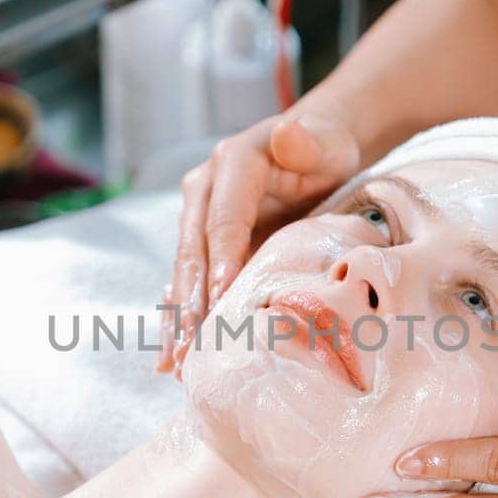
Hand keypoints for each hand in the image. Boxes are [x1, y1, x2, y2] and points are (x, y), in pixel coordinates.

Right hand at [158, 112, 360, 374]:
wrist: (315, 150)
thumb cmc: (326, 149)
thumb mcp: (326, 142)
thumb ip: (309, 142)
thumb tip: (287, 133)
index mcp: (232, 164)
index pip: (223, 220)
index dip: (221, 261)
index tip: (221, 300)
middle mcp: (205, 190)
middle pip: (194, 252)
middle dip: (190, 303)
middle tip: (189, 349)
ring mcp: (199, 218)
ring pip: (185, 274)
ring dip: (178, 319)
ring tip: (174, 364)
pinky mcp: (204, 244)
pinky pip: (190, 283)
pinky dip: (181, 318)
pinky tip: (171, 358)